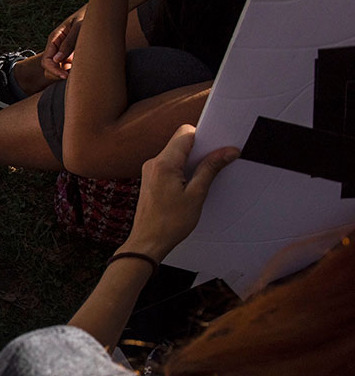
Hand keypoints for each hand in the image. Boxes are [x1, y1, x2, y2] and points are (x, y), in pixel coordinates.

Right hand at [40, 6, 85, 80]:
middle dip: (58, 75)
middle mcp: (56, 48)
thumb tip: (56, 60)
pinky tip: (83, 69)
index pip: (46, 60)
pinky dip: (73, 73)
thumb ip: (69, 42)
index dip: (53, 70)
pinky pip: (67, 69)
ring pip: (57, 71)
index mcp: (54, 39)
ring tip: (79, 72)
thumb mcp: (79, 27)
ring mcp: (63, 53)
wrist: (99, 14)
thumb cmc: (88, 17)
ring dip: (65, 74)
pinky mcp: (71, 57)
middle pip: (49, 69)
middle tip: (74, 76)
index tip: (66, 76)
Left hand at [122, 125, 237, 261]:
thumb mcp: (196, 194)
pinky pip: (169, 165)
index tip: (219, 148)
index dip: (205, 137)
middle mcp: (153, 163)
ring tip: (201, 179)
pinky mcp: (150, 178)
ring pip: (175, 154)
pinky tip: (190, 185)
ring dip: (191, 161)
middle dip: (200, 150)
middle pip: (181, 142)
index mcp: (163, 164)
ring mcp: (150, 171)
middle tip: (214, 165)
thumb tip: (227, 152)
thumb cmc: (168, 224)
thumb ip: (210, 169)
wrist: (148, 242)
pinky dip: (182, 169)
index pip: (186, 134)